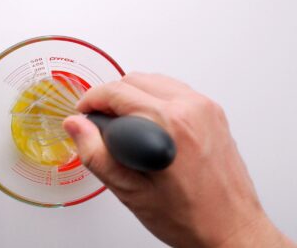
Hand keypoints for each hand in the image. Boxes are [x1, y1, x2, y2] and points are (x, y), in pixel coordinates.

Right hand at [63, 72, 294, 247]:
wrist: (230, 228)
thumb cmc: (189, 217)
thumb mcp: (130, 191)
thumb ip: (96, 153)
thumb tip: (76, 125)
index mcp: (169, 124)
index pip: (117, 91)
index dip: (91, 100)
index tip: (84, 113)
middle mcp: (190, 109)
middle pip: (134, 80)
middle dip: (110, 98)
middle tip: (101, 123)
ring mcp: (205, 108)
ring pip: (154, 81)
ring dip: (132, 96)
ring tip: (124, 126)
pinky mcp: (213, 112)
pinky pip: (174, 90)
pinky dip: (154, 99)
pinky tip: (148, 124)